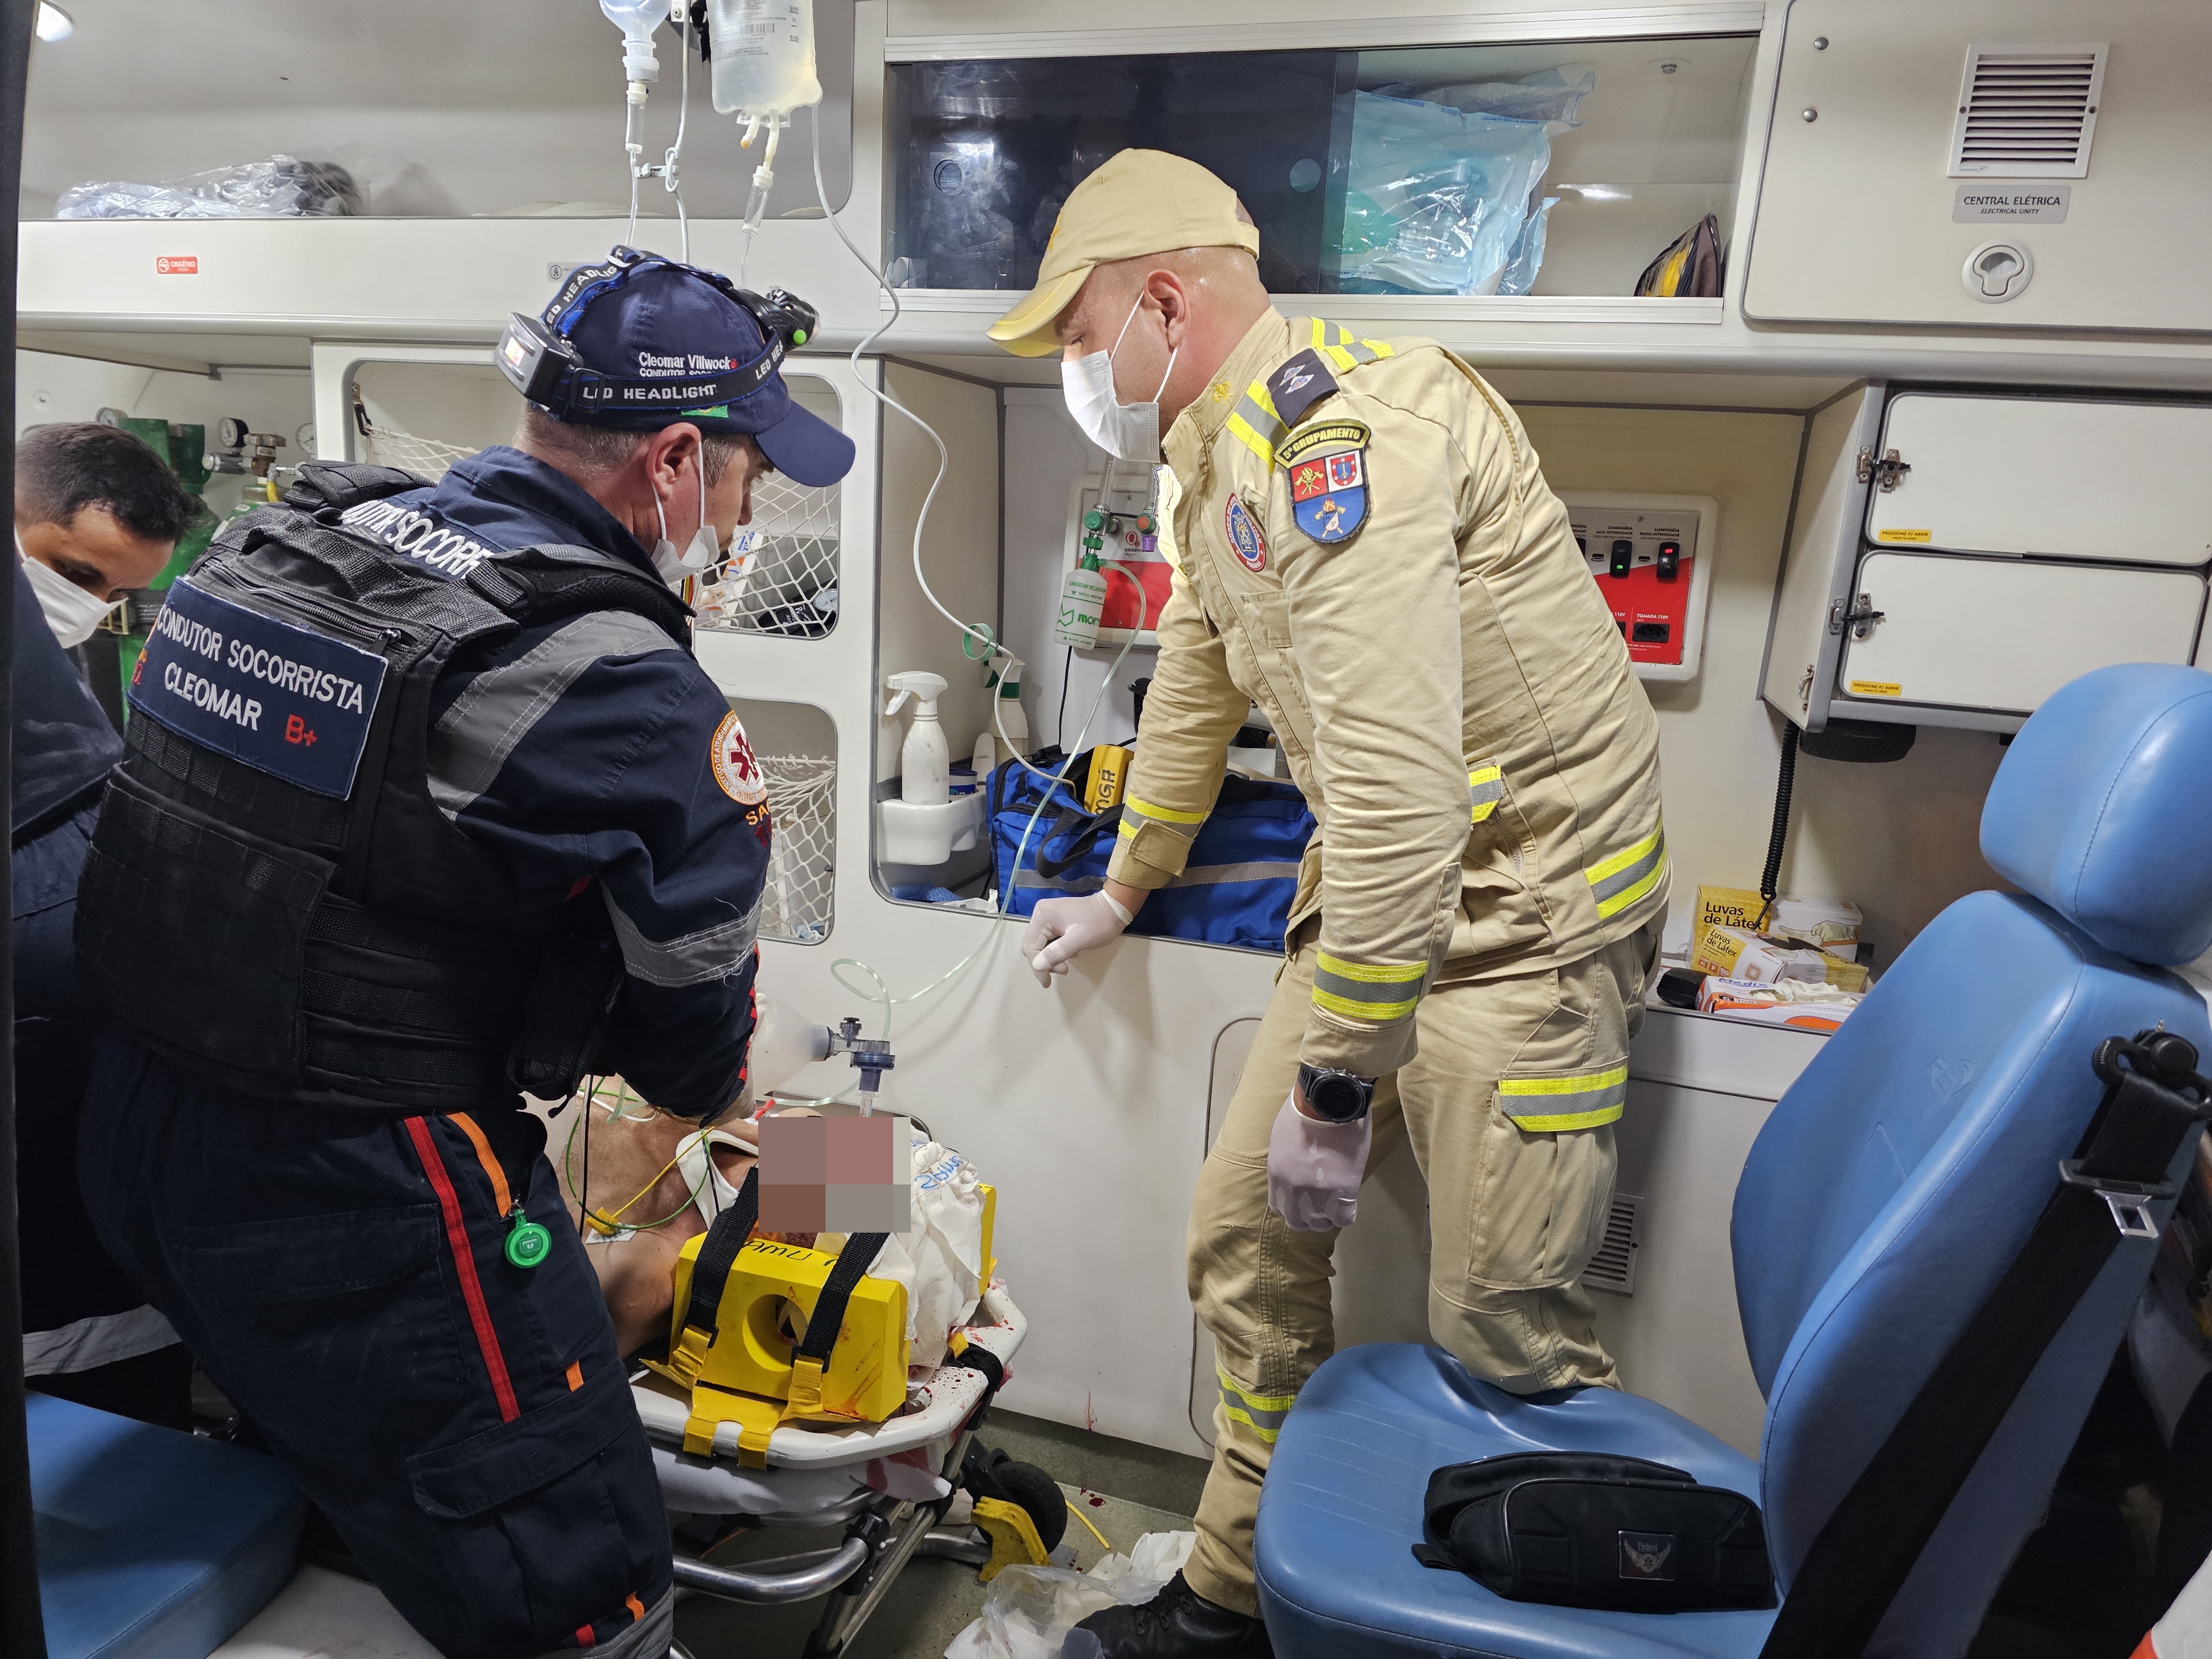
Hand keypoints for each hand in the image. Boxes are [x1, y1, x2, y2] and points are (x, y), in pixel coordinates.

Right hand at [1021, 890, 1133, 987]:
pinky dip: (1053, 949)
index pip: (1032, 947)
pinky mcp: (1053, 917)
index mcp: (1043, 916)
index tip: (1047, 982)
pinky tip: (1068, 953)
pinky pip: (1046, 938)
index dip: (1038, 967)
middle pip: (1031, 945)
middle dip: (1043, 962)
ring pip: (1038, 943)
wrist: (1114, 907)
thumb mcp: (1079, 940)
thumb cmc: (1099, 923)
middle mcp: (1040, 912)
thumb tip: (1037, 965)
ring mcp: (1046, 914)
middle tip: (1062, 970)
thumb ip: (1057, 952)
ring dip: (1048, 957)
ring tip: (1066, 964)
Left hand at [1267, 1089, 1368, 1231]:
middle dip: (1309, 1217)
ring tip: (1336, 1204)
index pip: (1279, 1206)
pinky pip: (1343, 1218)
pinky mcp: (1343, 1191)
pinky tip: (1349, 1202)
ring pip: (1320, 1224)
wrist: (1329, 1101)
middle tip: (1321, 1206)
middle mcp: (1293, 1189)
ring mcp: (1317, 1193)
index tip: (1302, 1200)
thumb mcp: (1282, 1136)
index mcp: (1277, 1174)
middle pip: (1297, 1221)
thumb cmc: (1304, 1110)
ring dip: (1328, 1217)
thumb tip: (1294, 1170)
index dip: (1292, 1206)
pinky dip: (1346, 1214)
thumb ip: (1286, 1160)